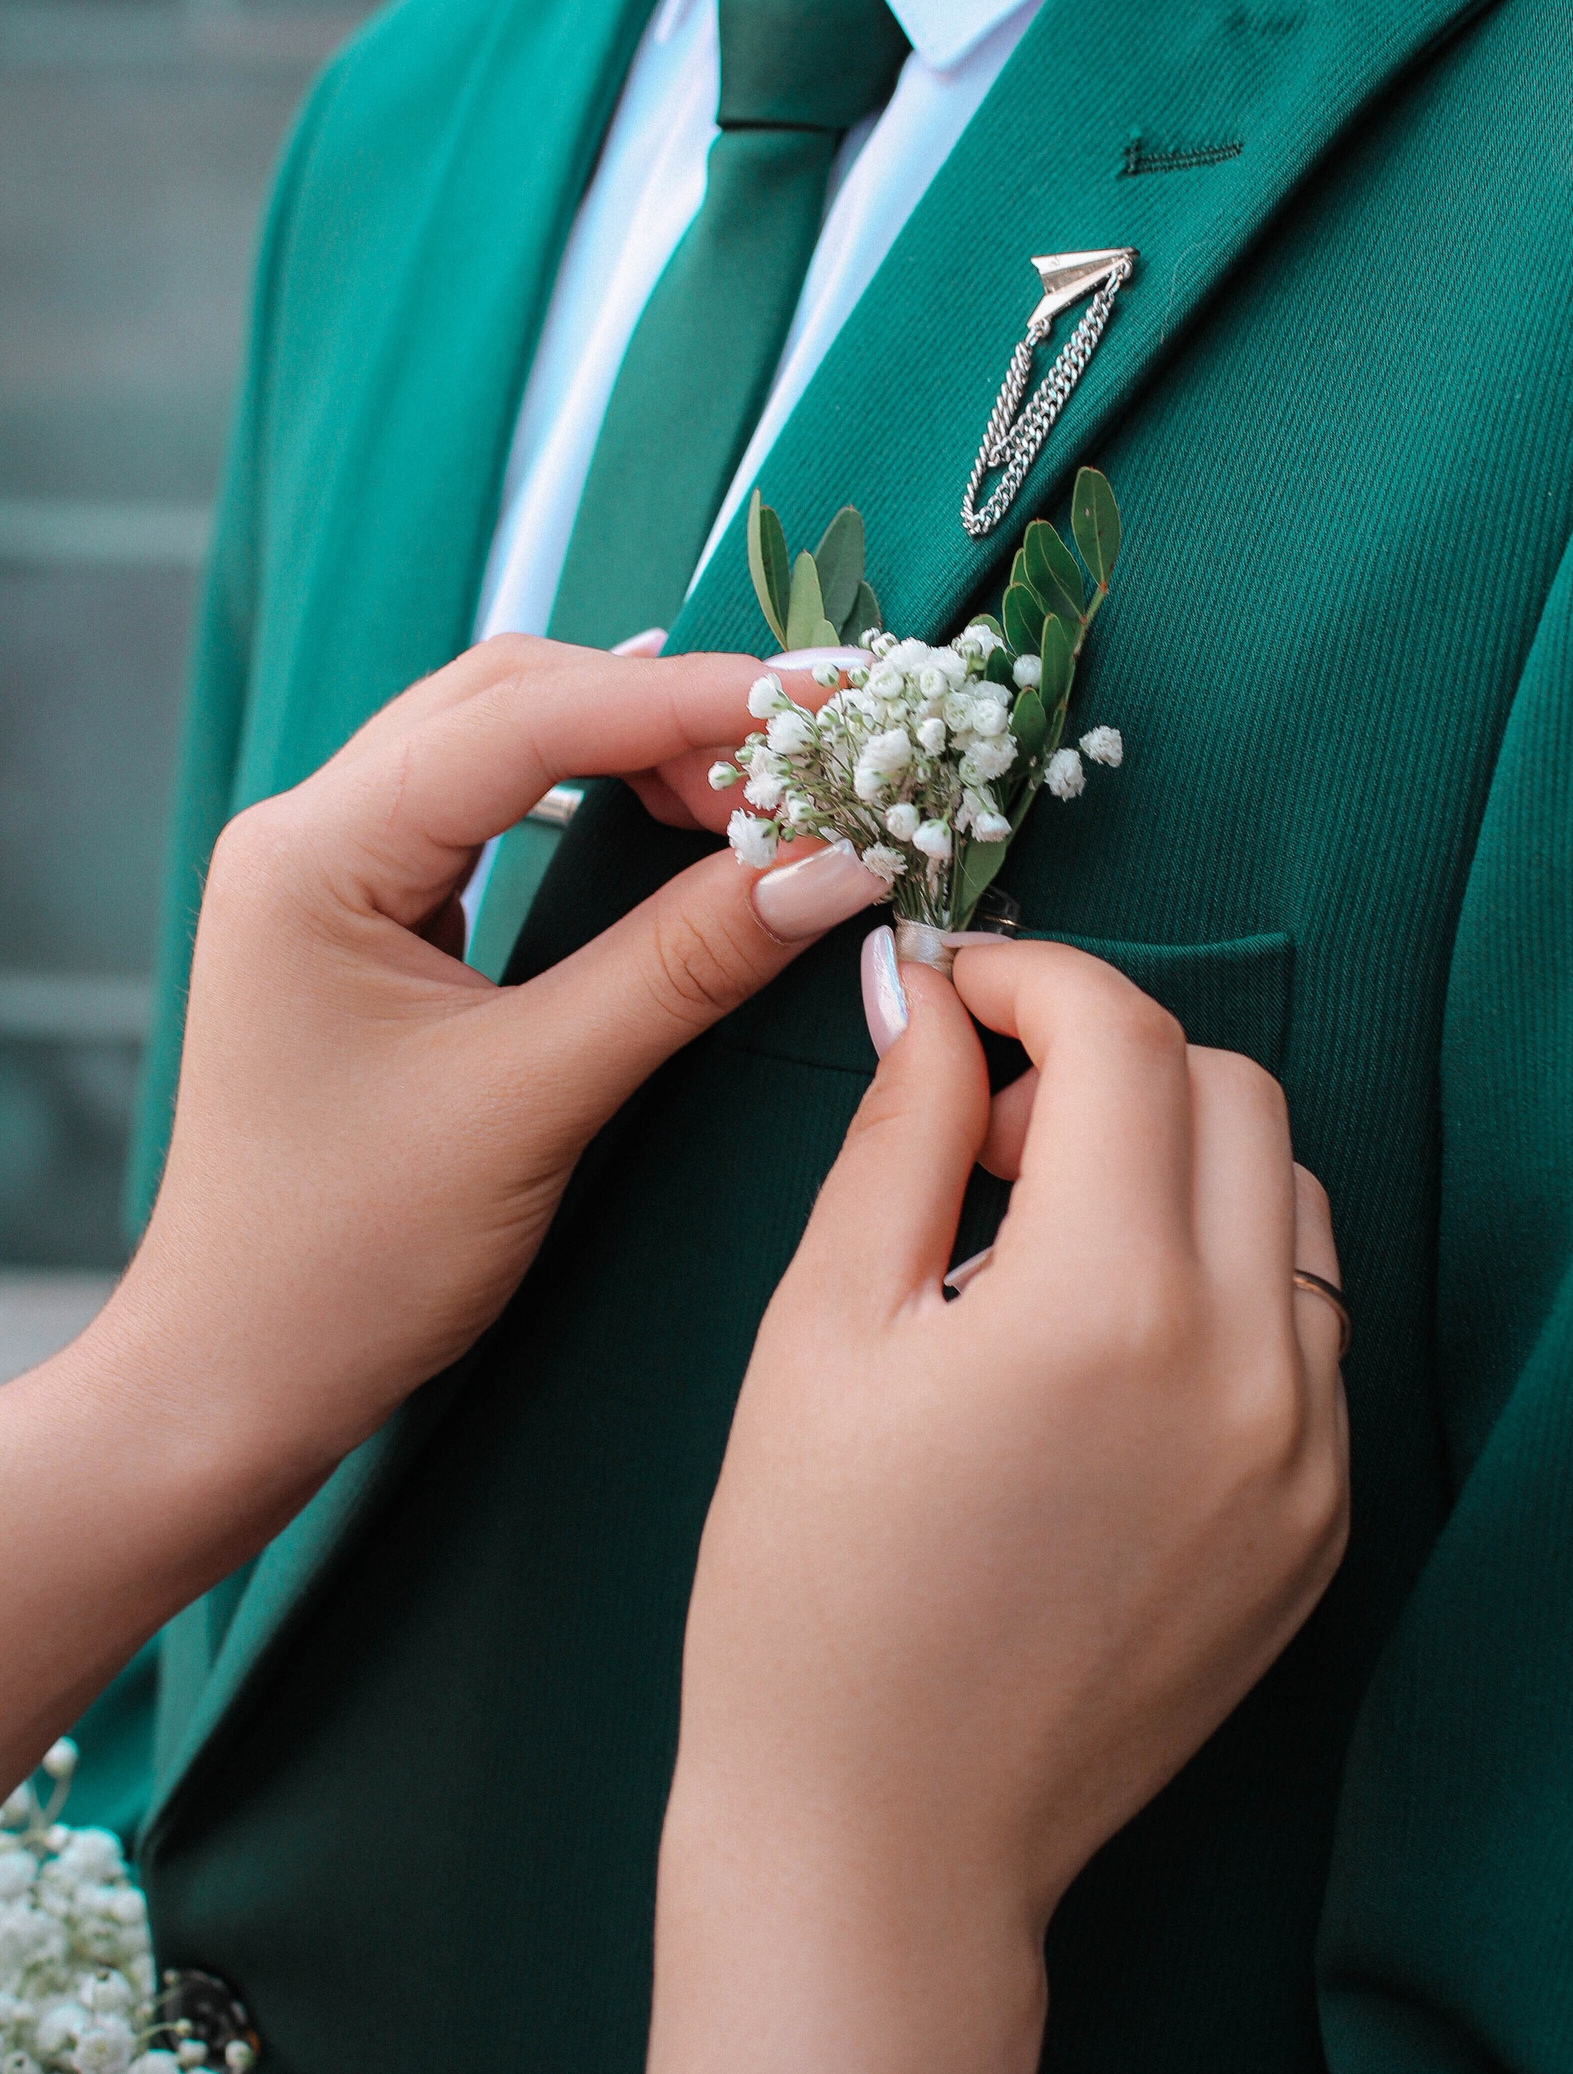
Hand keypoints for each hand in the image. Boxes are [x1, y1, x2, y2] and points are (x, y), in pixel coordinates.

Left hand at [0, 634, 886, 1793]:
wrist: (239, 1373)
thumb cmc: (352, 1256)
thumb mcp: (537, 1099)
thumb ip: (685, 964)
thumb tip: (832, 864)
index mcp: (314, 854)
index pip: (525, 719)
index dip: (685, 703)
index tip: (823, 708)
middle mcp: (306, 831)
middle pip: (511, 699)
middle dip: (667, 710)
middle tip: (814, 749)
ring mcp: (328, 869)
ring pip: (505, 742)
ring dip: (636, 745)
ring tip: (766, 786)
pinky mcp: (363, 915)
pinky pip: (494, 808)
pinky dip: (598, 798)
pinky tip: (680, 822)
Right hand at [624, 936, 1347, 2073]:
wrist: (886, 1848)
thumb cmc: (811, 1594)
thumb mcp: (822, 1331)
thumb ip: (902, 1133)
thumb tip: (930, 992)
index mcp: (1111, 1304)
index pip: (1125, 1037)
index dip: (1033, 977)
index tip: (958, 991)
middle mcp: (1254, 1364)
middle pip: (1235, 1091)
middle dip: (1109, 1061)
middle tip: (986, 1131)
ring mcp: (1313, 1454)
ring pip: (1292, 1200)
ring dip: (1179, 1165)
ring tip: (1043, 1245)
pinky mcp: (1327, 1526)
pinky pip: (1309, 1329)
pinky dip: (1222, 1282)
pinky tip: (1102, 1354)